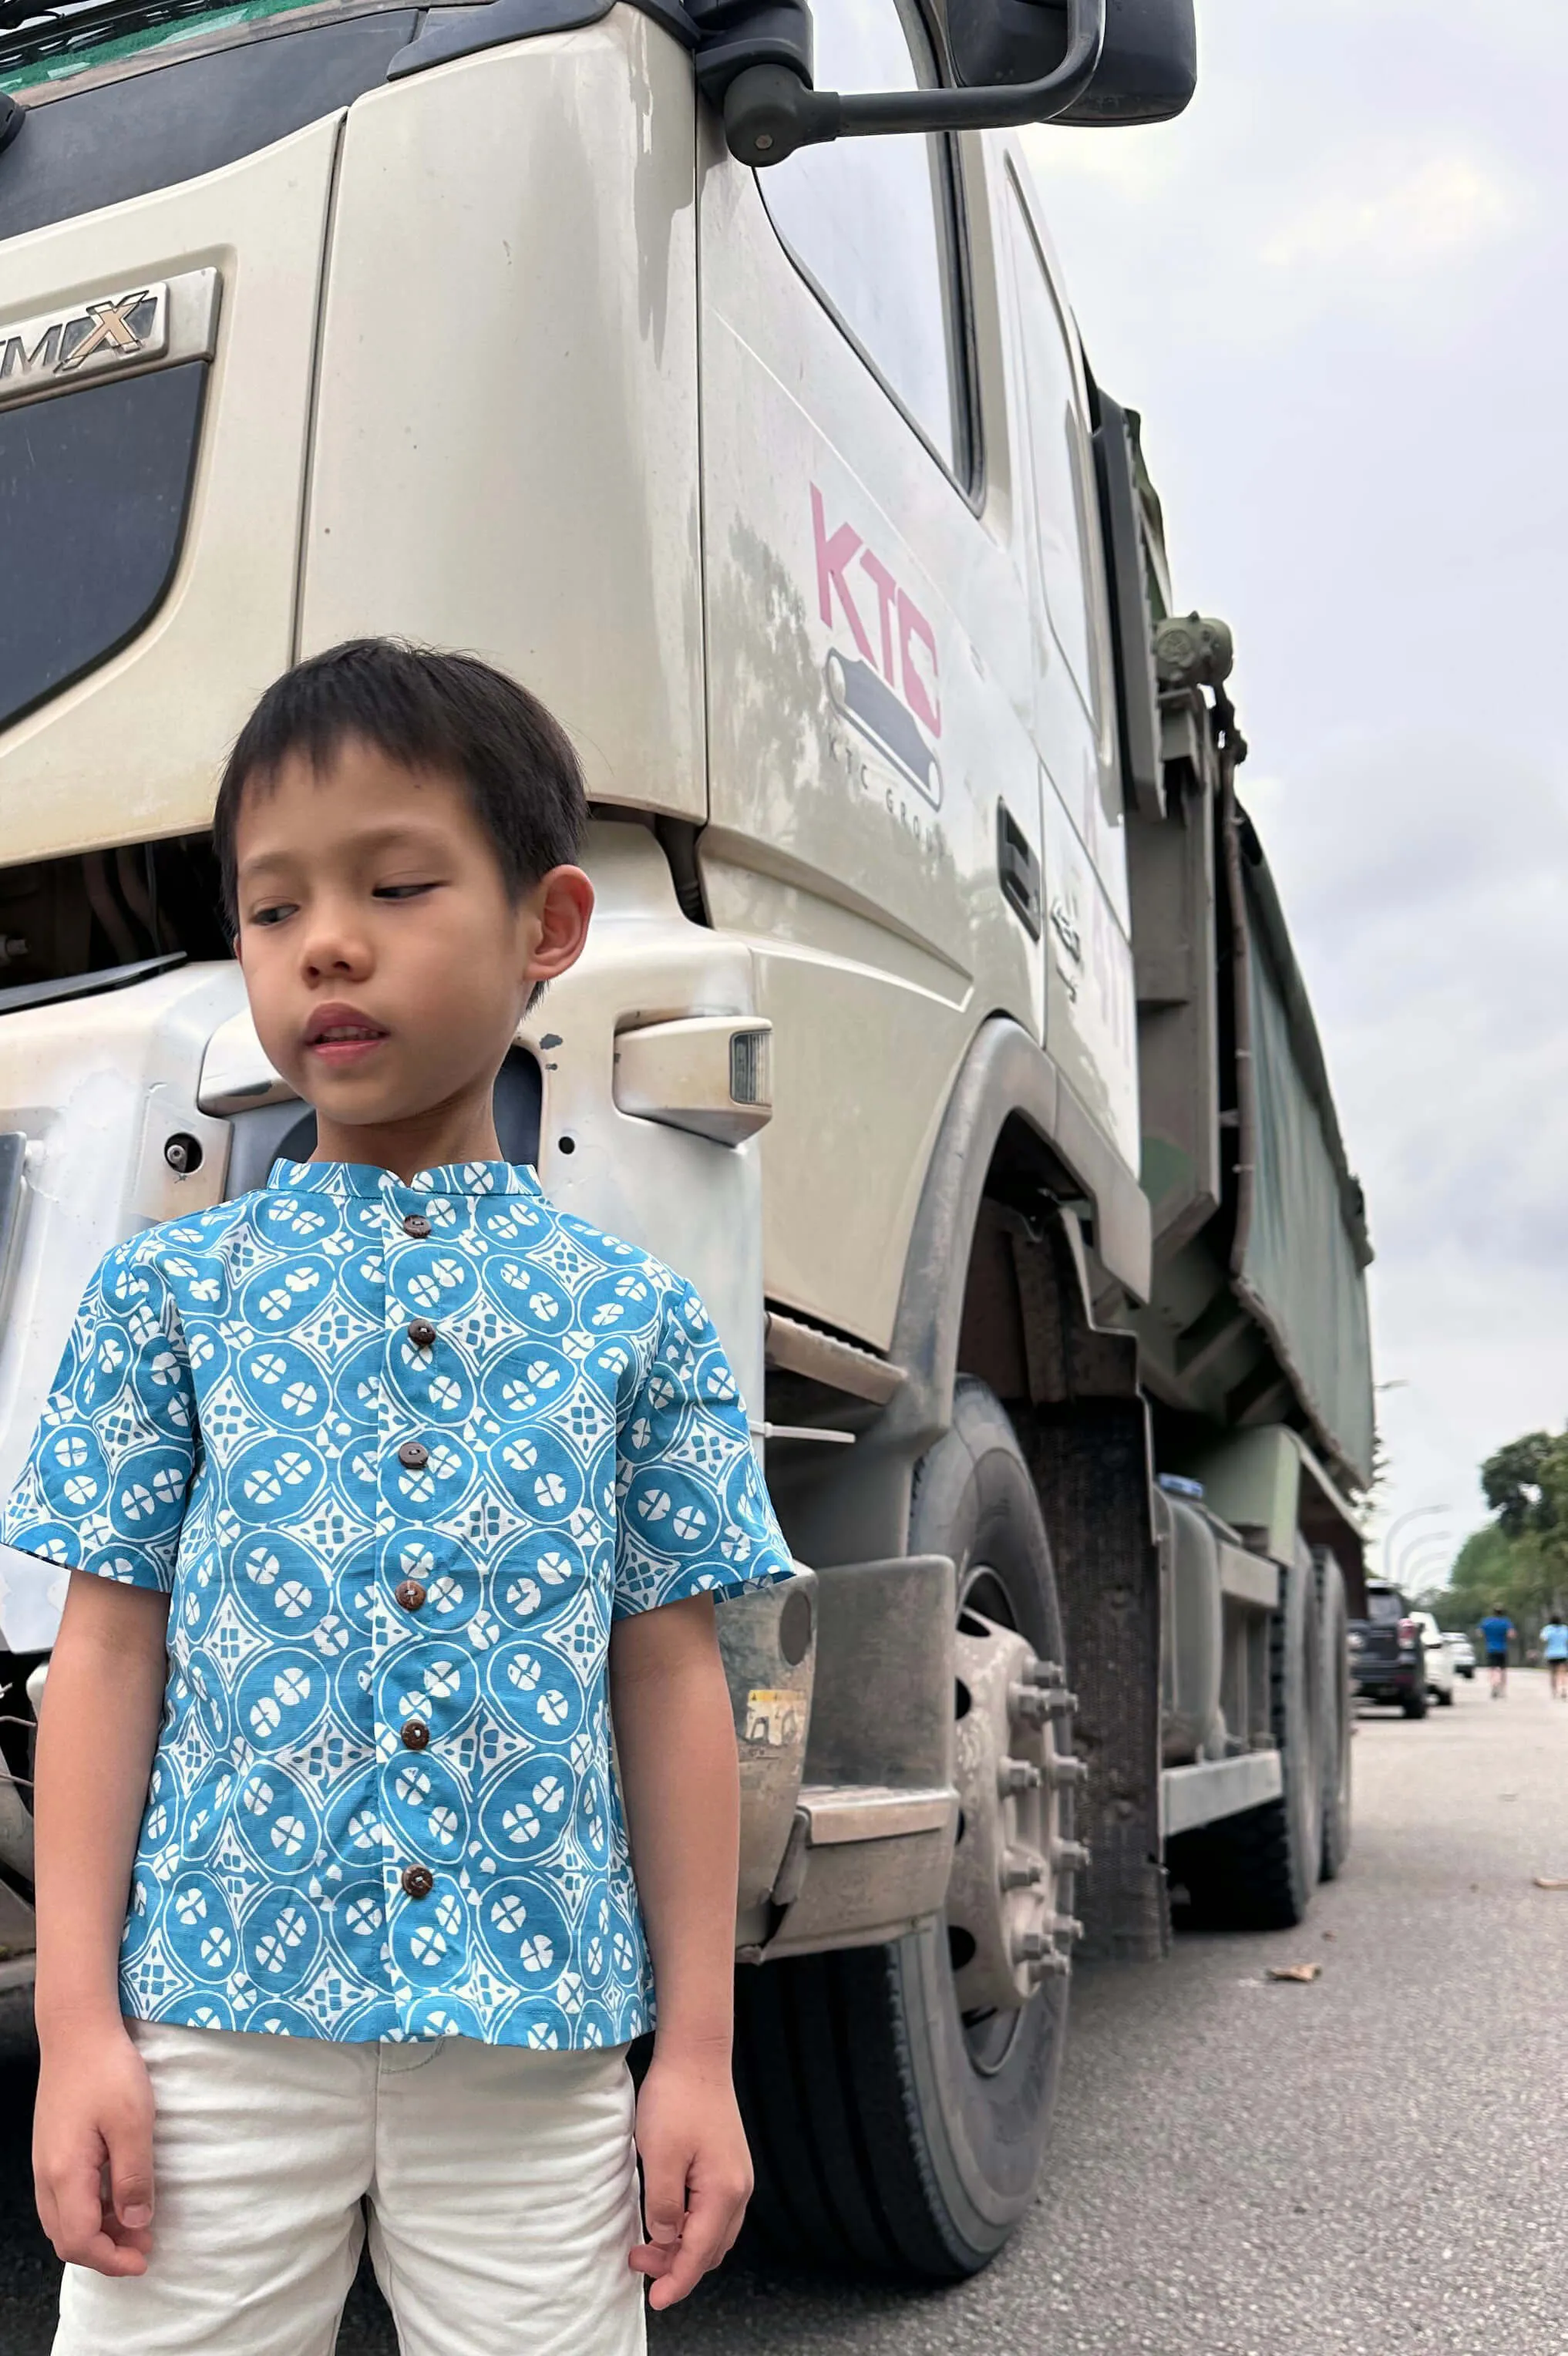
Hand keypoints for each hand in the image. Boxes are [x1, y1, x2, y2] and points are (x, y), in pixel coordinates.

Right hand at [34, 2018, 155, 2275]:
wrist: (77, 2032)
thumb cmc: (108, 2071)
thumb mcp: (134, 2122)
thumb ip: (134, 2177)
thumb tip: (136, 2224)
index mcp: (65, 2174)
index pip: (80, 2241)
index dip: (112, 2260)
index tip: (144, 2259)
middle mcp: (47, 2176)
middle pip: (67, 2238)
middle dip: (105, 2252)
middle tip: (145, 2244)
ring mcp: (45, 2163)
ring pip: (63, 2220)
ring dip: (98, 2233)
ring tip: (137, 2224)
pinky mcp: (51, 2150)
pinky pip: (64, 2199)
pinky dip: (90, 2211)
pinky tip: (117, 2198)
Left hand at [629, 2048, 752, 2308]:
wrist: (697, 2056)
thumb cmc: (677, 2100)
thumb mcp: (659, 2157)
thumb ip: (662, 2207)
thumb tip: (664, 2239)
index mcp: (724, 2191)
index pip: (700, 2254)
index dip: (677, 2281)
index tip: (655, 2299)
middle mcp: (738, 2189)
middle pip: (711, 2249)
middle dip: (677, 2266)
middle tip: (638, 2259)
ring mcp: (736, 2176)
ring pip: (714, 2233)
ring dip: (683, 2247)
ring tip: (647, 2242)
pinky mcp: (728, 2165)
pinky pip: (713, 2212)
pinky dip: (691, 2227)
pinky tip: (667, 2218)